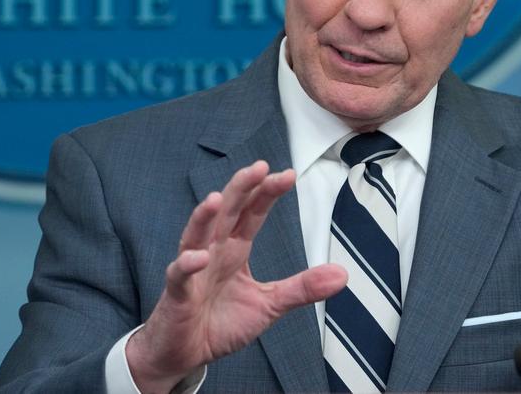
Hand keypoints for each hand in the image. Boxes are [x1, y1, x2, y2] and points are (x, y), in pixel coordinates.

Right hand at [125, 160, 347, 392]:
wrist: (185, 353)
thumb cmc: (221, 323)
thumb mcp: (269, 306)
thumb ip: (302, 288)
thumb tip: (343, 274)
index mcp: (235, 250)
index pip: (252, 213)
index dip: (267, 193)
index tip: (288, 174)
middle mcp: (214, 251)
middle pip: (226, 213)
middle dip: (241, 189)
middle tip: (259, 167)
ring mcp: (194, 269)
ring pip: (197, 235)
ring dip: (205, 216)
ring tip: (218, 198)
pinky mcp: (177, 293)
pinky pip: (180, 274)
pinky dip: (187, 264)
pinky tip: (198, 256)